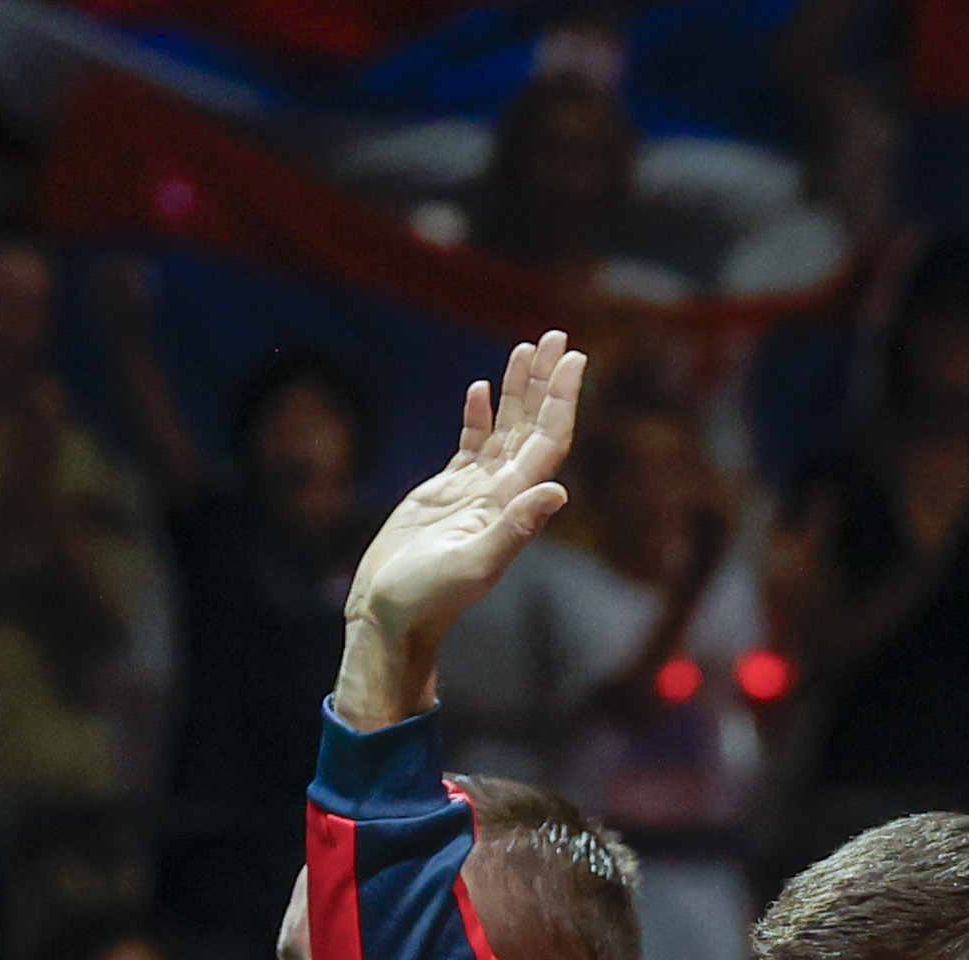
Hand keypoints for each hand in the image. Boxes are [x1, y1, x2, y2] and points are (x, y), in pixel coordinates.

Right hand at [339, 332, 586, 726]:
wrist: (392, 613)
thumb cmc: (430, 598)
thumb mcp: (476, 564)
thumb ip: (517, 528)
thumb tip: (559, 492)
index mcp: (514, 502)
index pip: (549, 440)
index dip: (563, 399)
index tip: (576, 359)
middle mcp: (502, 492)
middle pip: (533, 425)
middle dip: (547, 381)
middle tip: (560, 336)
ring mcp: (475, 491)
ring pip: (504, 428)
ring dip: (517, 390)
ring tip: (528, 348)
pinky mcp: (446, 493)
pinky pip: (470, 445)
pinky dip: (478, 416)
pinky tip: (481, 389)